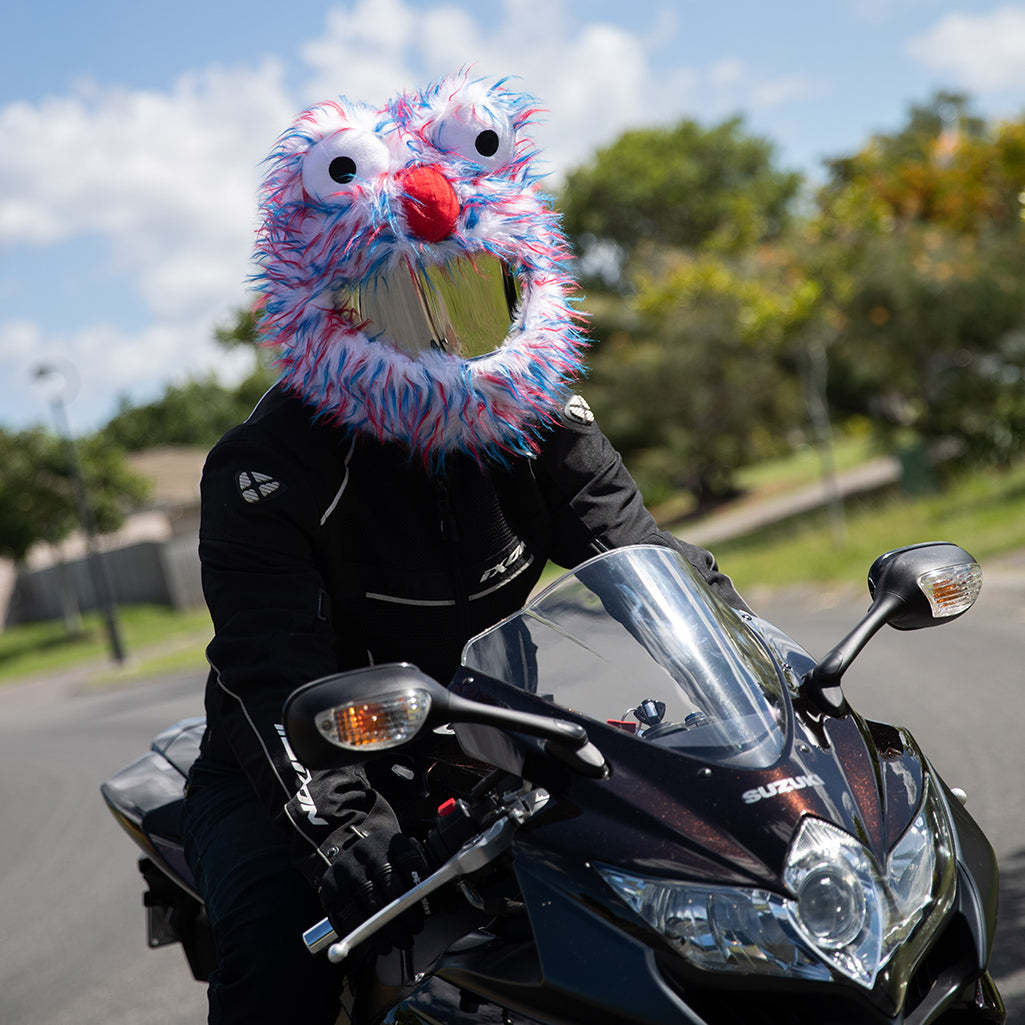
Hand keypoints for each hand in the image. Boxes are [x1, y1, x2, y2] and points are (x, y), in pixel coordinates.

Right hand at [318, 832, 429, 954]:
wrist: (347, 847)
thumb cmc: (384, 859)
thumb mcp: (401, 855)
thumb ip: (418, 873)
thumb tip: (435, 901)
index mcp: (387, 839)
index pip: (408, 862)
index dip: (418, 889)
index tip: (426, 912)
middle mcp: (364, 851)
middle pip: (387, 885)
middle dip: (403, 915)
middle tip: (414, 932)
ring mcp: (344, 868)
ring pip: (368, 904)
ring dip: (386, 930)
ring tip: (400, 942)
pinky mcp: (329, 887)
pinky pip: (347, 917)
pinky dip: (365, 936)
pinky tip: (380, 944)